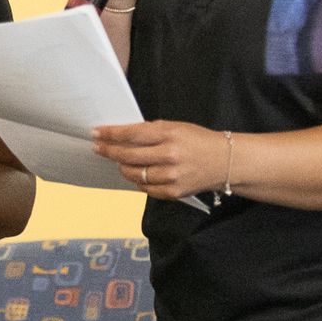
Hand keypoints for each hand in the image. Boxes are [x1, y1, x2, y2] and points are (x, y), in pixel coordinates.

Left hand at [93, 120, 226, 200]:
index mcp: (170, 135)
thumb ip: (151, 131)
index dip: (111, 134)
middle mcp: (170, 156)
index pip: (132, 134)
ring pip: (134, 174)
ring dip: (122, 167)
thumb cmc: (199, 141)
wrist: (224, 162)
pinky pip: (145, 188)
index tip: (96, 133)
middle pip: (128, 156)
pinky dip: (138, 181)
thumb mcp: (177, 128)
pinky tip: (137, 174)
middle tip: (98, 148)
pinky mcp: (173, 192)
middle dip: (109, 151)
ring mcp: (171, 176)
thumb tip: (123, 136)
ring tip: (119, 161)